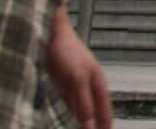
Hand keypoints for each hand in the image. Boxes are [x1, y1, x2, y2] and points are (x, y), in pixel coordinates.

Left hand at [46, 6, 111, 128]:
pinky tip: (71, 125)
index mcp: (98, 85)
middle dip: (95, 127)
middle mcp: (90, 88)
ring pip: (83, 113)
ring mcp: (78, 88)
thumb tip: (91, 128)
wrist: (49, 35)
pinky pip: (71, 107)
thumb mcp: (77, 81)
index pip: (105, 115)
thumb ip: (84, 104)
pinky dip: (72, 117)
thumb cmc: (67, 53)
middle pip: (96, 115)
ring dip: (84, 123)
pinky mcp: (65, 88)